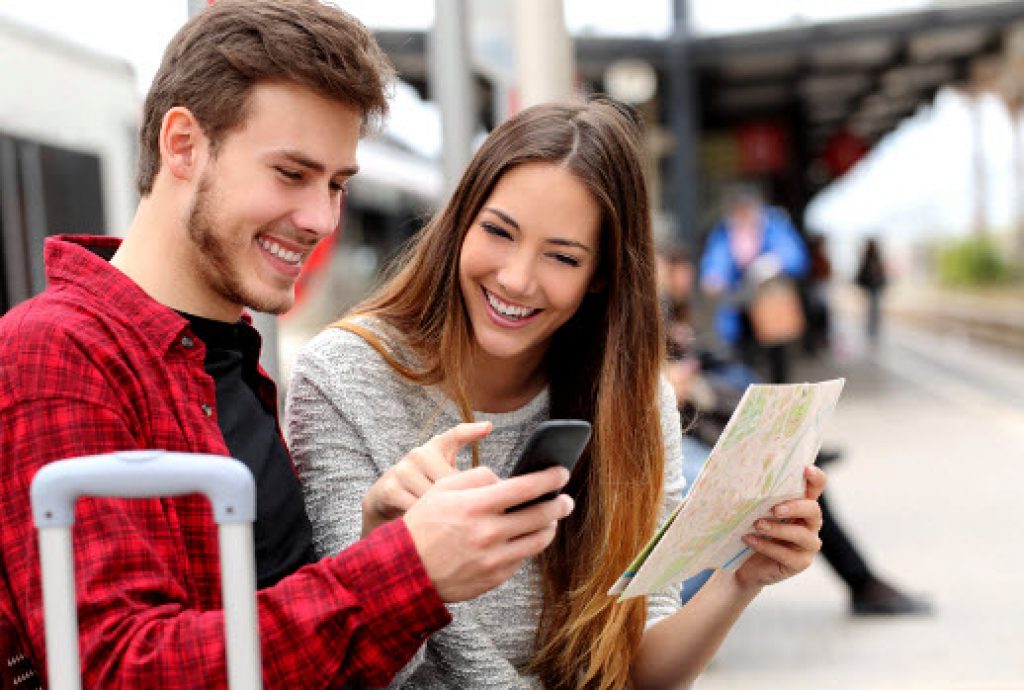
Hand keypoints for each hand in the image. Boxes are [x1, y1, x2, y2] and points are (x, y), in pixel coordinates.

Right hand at [361, 421, 492, 536]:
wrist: (384, 501)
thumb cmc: (422, 488)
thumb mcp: (444, 477)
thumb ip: (467, 477)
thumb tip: (500, 485)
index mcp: (435, 448)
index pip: (454, 435)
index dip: (471, 431)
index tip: (488, 428)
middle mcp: (418, 454)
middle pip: (450, 480)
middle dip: (460, 500)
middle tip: (465, 516)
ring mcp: (403, 470)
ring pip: (433, 497)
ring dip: (442, 515)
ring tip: (445, 523)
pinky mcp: (390, 488)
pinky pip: (416, 508)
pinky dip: (424, 522)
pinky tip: (429, 527)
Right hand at [403, 464, 573, 602]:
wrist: (405, 571)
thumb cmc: (423, 525)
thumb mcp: (441, 489)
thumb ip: (476, 477)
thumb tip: (505, 479)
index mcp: (476, 506)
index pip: (526, 487)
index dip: (550, 478)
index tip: (562, 472)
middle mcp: (489, 533)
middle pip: (541, 515)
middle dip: (560, 505)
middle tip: (566, 500)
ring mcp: (494, 559)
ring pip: (538, 540)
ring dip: (549, 527)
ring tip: (550, 519)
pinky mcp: (494, 578)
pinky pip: (522, 559)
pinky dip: (527, 546)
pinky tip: (524, 538)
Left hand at [734, 465, 825, 589]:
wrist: (746, 566)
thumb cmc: (752, 531)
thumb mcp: (755, 511)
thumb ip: (759, 498)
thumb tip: (744, 480)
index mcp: (801, 505)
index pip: (816, 488)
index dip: (816, 478)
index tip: (806, 469)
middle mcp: (810, 523)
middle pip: (813, 510)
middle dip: (795, 507)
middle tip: (774, 509)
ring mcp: (807, 545)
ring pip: (802, 534)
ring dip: (779, 529)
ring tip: (757, 525)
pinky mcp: (800, 563)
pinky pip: (787, 555)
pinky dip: (767, 546)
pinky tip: (750, 539)